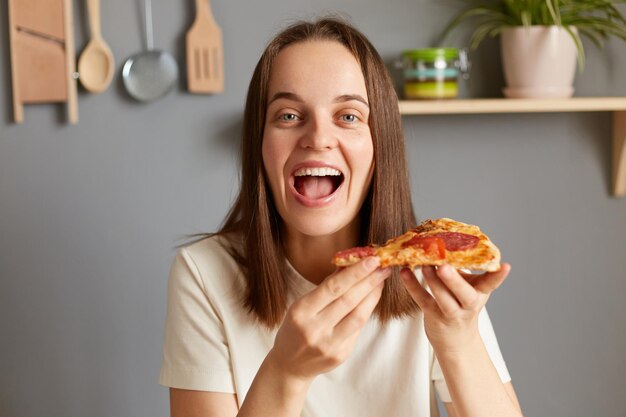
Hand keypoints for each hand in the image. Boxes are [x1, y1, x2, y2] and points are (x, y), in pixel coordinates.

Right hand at [268, 258, 390, 381]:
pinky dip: (366, 312)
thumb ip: (325, 288)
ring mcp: (328, 345)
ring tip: (381, 281)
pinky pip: (357, 330)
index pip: (333, 288)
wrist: (290, 365)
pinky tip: (371, 299)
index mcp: (301, 312)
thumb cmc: (296, 328)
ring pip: (358, 316)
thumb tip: (349, 265)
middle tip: (384, 266)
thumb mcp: (302, 305)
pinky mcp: (340, 355)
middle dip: (369, 281)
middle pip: (348, 300)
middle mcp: (314, 329)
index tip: (371, 260)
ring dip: (373, 296)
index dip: (355, 273)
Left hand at [400, 263, 510, 352]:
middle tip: (444, 266)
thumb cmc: (461, 303)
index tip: (506, 266)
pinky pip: (423, 300)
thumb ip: (461, 267)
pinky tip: (404, 272)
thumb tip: (445, 238)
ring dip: (432, 281)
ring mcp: (452, 312)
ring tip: (423, 264)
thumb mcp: (468, 286)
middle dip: (454, 280)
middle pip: (465, 294)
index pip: (492, 283)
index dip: (499, 275)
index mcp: (480, 292)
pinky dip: (413, 286)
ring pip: (443, 298)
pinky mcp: (434, 316)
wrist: (456, 339)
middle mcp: (468, 304)